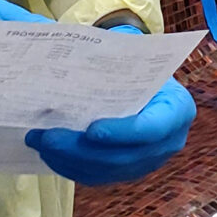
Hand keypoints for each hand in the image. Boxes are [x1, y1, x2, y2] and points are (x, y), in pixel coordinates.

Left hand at [27, 41, 195, 186]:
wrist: (141, 80)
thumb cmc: (135, 63)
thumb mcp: (130, 53)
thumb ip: (106, 51)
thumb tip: (56, 40)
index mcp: (177, 108)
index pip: (152, 129)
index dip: (122, 133)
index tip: (91, 130)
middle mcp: (167, 142)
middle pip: (123, 158)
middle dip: (81, 150)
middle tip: (47, 136)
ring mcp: (147, 161)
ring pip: (105, 171)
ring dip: (69, 160)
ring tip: (39, 140)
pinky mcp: (126, 171)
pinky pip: (97, 177)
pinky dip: (70, 166)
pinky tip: (48, 151)